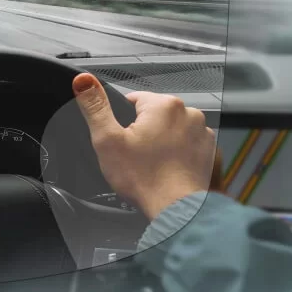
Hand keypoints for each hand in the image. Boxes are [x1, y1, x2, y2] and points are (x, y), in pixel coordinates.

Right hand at [73, 73, 216, 219]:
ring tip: (152, 165)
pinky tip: (167, 170)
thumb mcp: (107, 140)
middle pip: (153, 115)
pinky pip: (186, 146)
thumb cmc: (145, 179)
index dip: (122, 122)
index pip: (133, 100)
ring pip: (170, 130)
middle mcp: (188, 113)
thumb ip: (94, 107)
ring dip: (161, 143)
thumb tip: (83, 81)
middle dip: (142, 132)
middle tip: (135, 156)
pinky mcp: (208, 151)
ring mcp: (201, 133)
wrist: (177, 209)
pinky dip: (176, 155)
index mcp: (163, 105)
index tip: (123, 142)